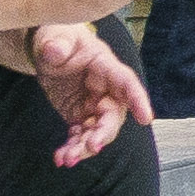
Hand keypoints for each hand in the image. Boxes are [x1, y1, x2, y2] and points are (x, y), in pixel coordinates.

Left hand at [23, 23, 149, 166]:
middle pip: (113, 115)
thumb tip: (55, 51)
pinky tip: (60, 158)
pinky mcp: (80, 115)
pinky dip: (72, 148)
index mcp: (104, 66)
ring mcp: (93, 104)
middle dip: (104, 133)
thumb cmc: (58, 38)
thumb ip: (56, 44)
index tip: (146, 119)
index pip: (126, 82)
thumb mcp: (54, 37)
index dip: (138, 100)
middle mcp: (105, 88)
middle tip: (91, 146)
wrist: (48, 50)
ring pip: (98, 131)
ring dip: (85, 148)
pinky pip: (81, 136)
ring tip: (67, 159)